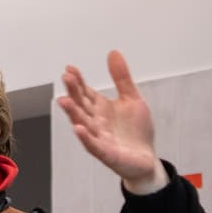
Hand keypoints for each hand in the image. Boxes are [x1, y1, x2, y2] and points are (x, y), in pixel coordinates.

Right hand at [59, 50, 167, 194]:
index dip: (78, 80)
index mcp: (101, 108)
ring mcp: (99, 138)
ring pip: (82, 123)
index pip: (85, 92)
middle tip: (66, 78)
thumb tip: (113, 53)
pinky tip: (78, 128)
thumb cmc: (137, 132)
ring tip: (64, 101)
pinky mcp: (106, 153)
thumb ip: (122, 78)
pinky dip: (85, 137)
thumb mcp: (132, 99)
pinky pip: (93, 145)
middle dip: (73, 92)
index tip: (70, 68)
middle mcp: (96, 122)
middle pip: (81, 104)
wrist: (147, 159)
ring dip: (73, 113)